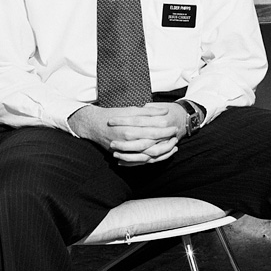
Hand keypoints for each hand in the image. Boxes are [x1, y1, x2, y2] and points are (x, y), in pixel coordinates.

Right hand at [69, 102, 188, 164]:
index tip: (174, 124)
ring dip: (162, 149)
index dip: (165, 128)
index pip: (152, 129)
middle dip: (166, 138)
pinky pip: (141, 160)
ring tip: (172, 144)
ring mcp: (126, 149)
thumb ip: (148, 111)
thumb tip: (164, 111)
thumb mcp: (130, 110)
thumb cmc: (113, 115)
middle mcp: (128, 140)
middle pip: (152, 141)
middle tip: (175, 134)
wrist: (94, 126)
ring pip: (148, 153)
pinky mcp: (124, 155)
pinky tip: (162, 153)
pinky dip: (153, 158)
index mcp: (130, 127)